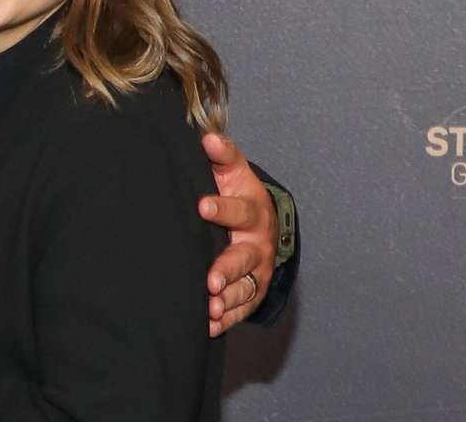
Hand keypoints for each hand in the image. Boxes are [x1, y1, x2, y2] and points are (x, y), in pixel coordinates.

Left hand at [197, 133, 276, 336]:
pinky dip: (226, 320)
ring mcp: (257, 272)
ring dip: (227, 301)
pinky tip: (209, 326)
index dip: (221, 208)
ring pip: (243, 288)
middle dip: (227, 269)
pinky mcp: (252, 294)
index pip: (239, 210)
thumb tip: (207, 137)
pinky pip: (240, 310)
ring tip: (210, 309)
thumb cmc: (240, 195)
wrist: (264, 225)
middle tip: (211, 280)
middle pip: (242, 258)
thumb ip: (222, 156)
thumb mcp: (234, 173)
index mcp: (253, 212)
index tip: (201, 206)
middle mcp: (257, 245)